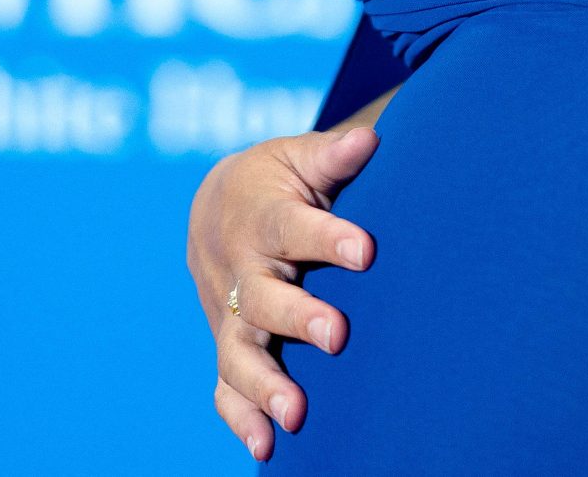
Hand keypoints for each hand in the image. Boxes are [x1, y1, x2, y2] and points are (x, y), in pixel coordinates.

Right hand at [187, 123, 381, 459]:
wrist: (216, 208)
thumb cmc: (275, 182)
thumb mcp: (298, 158)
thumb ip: (334, 156)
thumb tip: (371, 140)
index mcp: (263, 219)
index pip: (294, 227)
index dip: (328, 238)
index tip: (366, 251)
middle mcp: (242, 271)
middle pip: (265, 299)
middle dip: (299, 318)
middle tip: (338, 335)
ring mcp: (229, 315)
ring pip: (241, 352)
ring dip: (266, 384)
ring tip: (297, 414)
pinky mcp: (227, 344)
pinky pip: (226, 387)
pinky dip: (240, 418)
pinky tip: (265, 449)